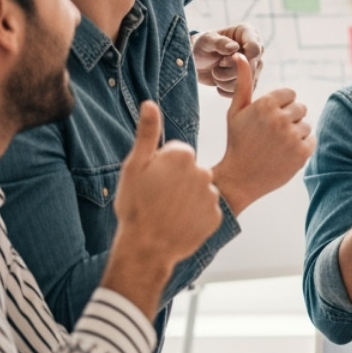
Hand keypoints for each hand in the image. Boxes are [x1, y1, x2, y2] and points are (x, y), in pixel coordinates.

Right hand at [115, 102, 221, 262]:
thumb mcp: (135, 167)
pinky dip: (195, 215)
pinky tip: (179, 223)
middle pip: (190, 170)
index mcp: (183, 156)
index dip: (162, 167)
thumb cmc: (136, 206)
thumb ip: (147, 133)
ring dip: (186, 198)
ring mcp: (212, 195)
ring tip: (167, 213)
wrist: (145, 248)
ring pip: (198, 190)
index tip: (152, 182)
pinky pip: (205, 210)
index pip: (177, 153)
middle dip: (176, 181)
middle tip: (158, 199)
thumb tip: (150, 104)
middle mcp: (203, 172)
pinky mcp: (216, 216)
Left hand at [192, 24, 263, 95]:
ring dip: (225, 81)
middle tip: (217, 65)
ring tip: (216, 72)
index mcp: (248, 33)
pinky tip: (219, 82)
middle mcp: (256, 49)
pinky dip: (226, 89)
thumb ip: (219, 42)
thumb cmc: (202, 46)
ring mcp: (255, 66)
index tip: (222, 60)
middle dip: (227, 71)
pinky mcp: (250, 81)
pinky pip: (243, 92)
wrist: (198, 61)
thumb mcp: (206, 41)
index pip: (254, 49)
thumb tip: (234, 47)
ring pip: (246, 82)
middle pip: (249, 69)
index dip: (239, 59)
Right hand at [210, 55, 313, 214]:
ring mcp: (292, 136)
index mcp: (265, 104)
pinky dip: (301, 147)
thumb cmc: (237, 141)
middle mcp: (280, 118)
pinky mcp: (302, 153)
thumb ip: (243, 82)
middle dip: (289, 119)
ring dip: (295, 134)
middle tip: (272, 135)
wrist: (239, 178)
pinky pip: (311, 140)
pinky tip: (284, 154)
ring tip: (276, 145)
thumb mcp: (236, 111)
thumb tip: (240, 55)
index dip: (280, 107)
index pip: (290, 94)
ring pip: (306, 125)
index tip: (268, 120)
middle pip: (300, 109)